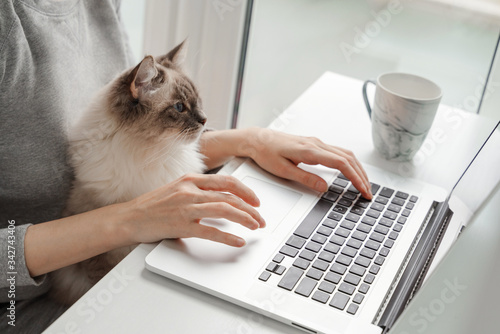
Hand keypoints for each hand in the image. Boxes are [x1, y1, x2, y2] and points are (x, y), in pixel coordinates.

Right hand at [123, 174, 265, 246]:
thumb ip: (199, 191)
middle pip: (230, 196)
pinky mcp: (182, 225)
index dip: (245, 191)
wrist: (130, 217)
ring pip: (224, 209)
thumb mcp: (178, 189)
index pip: (226, 181)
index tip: (255, 201)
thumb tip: (223, 198)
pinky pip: (210, 231)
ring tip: (255, 227)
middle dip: (250, 208)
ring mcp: (186, 207)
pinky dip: (227, 236)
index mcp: (191, 180)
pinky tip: (237, 241)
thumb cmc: (153, 205)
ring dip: (245, 219)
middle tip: (260, 218)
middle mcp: (190, 191)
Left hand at [239, 128, 372, 198]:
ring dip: (357, 168)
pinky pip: (338, 152)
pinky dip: (349, 163)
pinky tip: (351, 172)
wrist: (257, 139)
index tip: (363, 190)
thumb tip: (325, 187)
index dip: (355, 177)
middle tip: (368, 193)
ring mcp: (316, 142)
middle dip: (361, 175)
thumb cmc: (266, 153)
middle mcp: (316, 143)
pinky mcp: (314, 144)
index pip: (341, 163)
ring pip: (345, 153)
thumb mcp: (282, 170)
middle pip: (348, 157)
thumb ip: (305, 178)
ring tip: (364, 184)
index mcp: (309, 150)